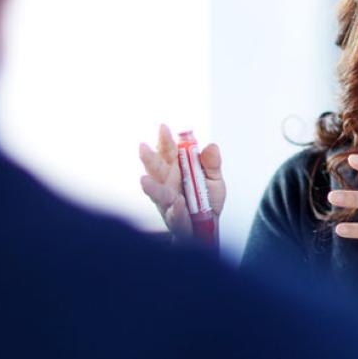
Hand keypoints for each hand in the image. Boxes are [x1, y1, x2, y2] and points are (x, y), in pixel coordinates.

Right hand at [137, 124, 225, 240]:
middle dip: (149, 158)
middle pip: (156, 168)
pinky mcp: (174, 220)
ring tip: (143, 181)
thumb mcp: (215, 179)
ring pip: (158, 193)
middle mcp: (167, 183)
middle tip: (142, 147)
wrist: (208, 229)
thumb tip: (211, 147)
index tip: (163, 128)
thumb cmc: (207, 201)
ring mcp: (167, 201)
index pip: (167, 151)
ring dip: (152, 188)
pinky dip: (176, 211)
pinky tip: (178, 204)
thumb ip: (212, 164)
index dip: (164, 140)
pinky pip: (175, 215)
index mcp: (176, 168)